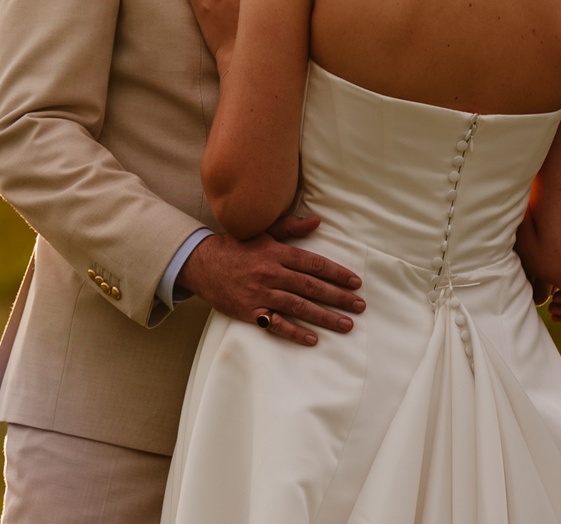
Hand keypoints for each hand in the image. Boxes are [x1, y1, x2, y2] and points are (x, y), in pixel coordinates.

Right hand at [176, 215, 363, 346]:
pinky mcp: (250, 311)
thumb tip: (316, 221)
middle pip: (311, 287)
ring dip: (325, 317)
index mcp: (276, 253)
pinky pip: (276, 324)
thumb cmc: (235, 247)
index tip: (355, 283)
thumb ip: (289, 227)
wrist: (200, 264)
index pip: (314, 264)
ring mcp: (261, 294)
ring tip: (346, 325)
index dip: (337, 273)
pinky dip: (295, 332)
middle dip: (339, 297)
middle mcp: (271, 273)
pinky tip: (312, 339)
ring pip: (299, 306)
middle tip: (360, 306)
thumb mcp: (261, 232)